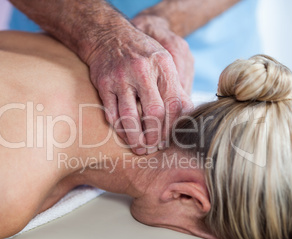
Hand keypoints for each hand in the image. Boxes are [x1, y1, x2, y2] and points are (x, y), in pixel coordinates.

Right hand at [86, 27, 193, 154]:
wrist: (109, 37)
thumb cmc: (142, 54)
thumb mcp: (163, 63)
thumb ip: (175, 88)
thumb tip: (187, 116)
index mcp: (163, 65)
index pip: (173, 103)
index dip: (172, 127)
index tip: (169, 139)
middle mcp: (142, 70)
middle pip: (154, 112)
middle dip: (155, 136)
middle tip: (154, 147)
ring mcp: (121, 77)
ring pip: (129, 116)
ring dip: (135, 137)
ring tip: (139, 148)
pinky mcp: (104, 83)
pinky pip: (111, 112)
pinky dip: (119, 128)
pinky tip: (125, 135)